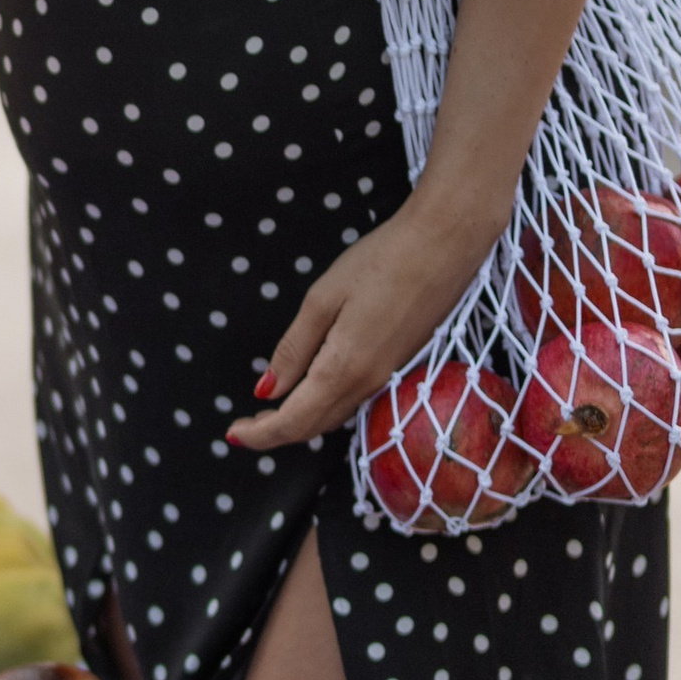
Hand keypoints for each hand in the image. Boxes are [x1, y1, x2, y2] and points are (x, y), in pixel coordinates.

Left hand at [226, 194, 498, 451]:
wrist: (447, 245)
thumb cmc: (382, 261)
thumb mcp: (323, 299)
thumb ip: (294, 349)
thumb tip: (267, 389)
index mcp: (343, 368)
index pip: (294, 421)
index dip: (260, 434)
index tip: (233, 433)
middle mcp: (368, 384)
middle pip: (315, 426)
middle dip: (276, 432)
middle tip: (245, 425)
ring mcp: (389, 377)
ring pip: (337, 417)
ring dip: (302, 422)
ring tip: (271, 411)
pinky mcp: (401, 366)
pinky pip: (357, 402)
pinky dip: (328, 408)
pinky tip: (313, 392)